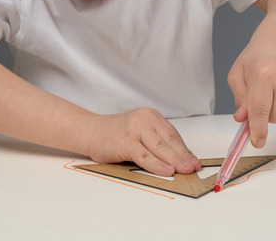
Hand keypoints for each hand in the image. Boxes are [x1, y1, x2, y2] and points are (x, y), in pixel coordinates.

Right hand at [85, 108, 200, 175]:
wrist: (91, 130)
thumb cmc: (116, 134)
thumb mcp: (140, 133)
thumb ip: (156, 143)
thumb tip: (178, 160)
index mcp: (151, 116)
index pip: (173, 135)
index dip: (185, 150)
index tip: (194, 161)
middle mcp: (144, 119)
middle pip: (169, 141)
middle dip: (183, 156)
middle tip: (194, 167)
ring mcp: (135, 129)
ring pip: (160, 147)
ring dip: (175, 161)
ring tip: (185, 170)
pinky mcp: (125, 141)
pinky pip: (145, 155)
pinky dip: (157, 164)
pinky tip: (167, 170)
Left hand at [228, 15, 275, 147]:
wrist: (274, 40)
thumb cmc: (255, 55)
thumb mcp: (237, 73)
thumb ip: (239, 97)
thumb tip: (242, 118)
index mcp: (263, 74)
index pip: (259, 107)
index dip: (257, 128)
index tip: (257, 142)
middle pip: (272, 115)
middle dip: (261, 115)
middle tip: (257, 97)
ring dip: (271, 111)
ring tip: (267, 92)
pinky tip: (273, 94)